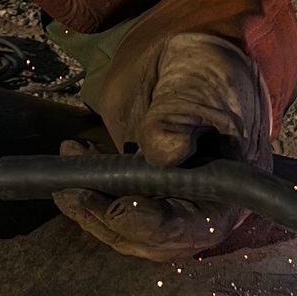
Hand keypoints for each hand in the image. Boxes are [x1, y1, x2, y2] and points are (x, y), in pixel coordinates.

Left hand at [56, 32, 271, 262]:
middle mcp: (203, 205)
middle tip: (75, 194)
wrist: (184, 57)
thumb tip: (167, 153)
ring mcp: (171, 201)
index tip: (122, 208)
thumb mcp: (196, 83)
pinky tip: (73, 157)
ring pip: (130, 230)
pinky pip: (115, 207)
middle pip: (157, 238)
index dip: (158, 226)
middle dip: (110, 221)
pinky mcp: (144, 192)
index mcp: (232, 187)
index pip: (198, 225)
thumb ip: (180, 115)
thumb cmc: (203, 68)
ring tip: (64, 182)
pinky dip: (90, 191)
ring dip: (92, 210)